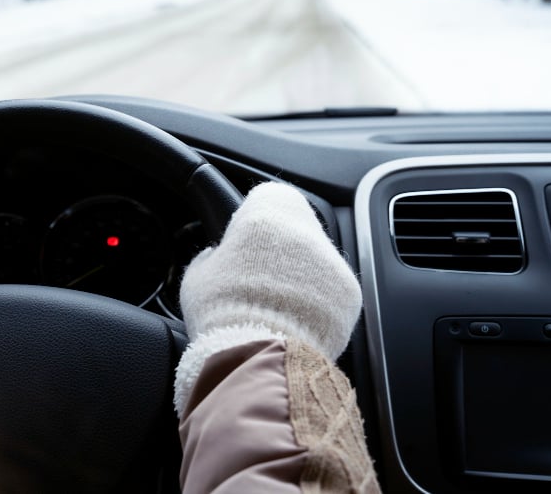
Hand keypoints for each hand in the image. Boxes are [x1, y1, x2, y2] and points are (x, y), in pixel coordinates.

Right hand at [174, 182, 361, 413]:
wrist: (259, 355)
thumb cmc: (221, 311)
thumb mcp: (199, 275)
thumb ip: (211, 256)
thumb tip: (216, 256)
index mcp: (267, 213)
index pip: (266, 197)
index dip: (253, 219)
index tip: (242, 242)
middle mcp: (306, 230)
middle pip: (297, 226)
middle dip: (281, 247)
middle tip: (258, 276)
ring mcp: (334, 262)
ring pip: (317, 258)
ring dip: (302, 274)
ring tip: (277, 304)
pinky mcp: (351, 294)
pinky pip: (333, 289)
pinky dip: (319, 301)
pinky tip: (296, 319)